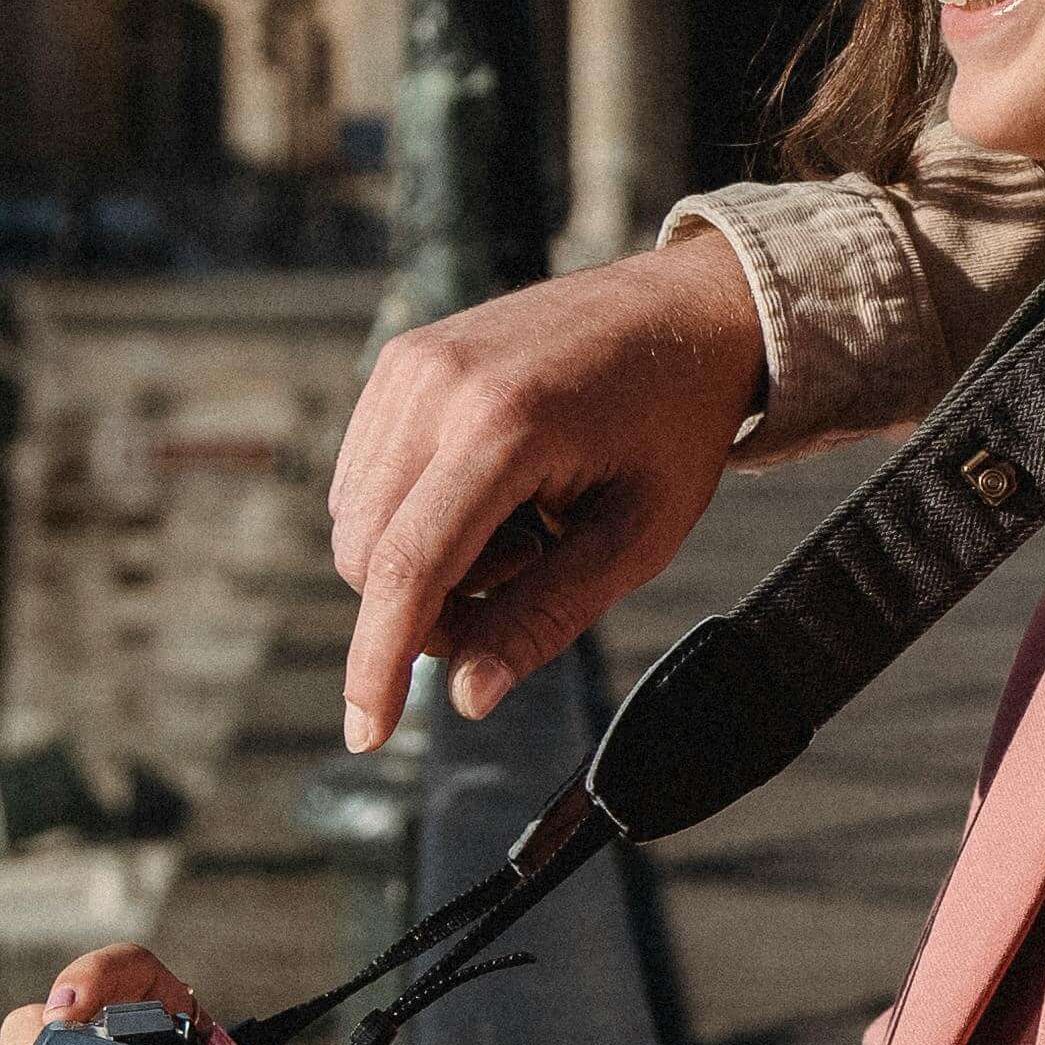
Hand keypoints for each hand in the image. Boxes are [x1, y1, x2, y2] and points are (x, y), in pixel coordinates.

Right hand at [328, 235, 765, 749]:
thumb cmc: (675, 428)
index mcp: (504, 426)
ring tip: (524, 524)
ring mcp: (410, 364)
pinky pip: (367, 476)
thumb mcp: (638, 536)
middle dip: (430, 606)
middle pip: (368, 554)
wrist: (685, 309)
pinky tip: (495, 492)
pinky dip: (415, 514)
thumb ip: (548, 616)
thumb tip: (467, 697)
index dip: (377, 662)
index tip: (363, 734)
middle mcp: (437, 386)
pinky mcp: (400, 359)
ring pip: (358, 521)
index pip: (408, 566)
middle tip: (529, 579)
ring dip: (425, 560)